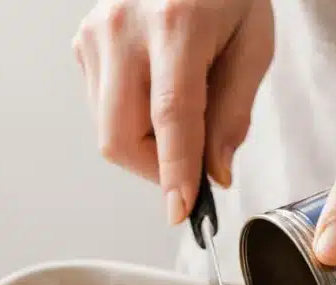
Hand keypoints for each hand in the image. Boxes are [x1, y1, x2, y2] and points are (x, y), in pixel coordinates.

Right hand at [73, 0, 273, 223]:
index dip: (175, 172)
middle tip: (189, 170)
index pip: (171, 115)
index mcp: (175, 23)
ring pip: (108, 130)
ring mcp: (95, 34)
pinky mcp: (82, 42)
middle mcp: (123, 27)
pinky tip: (153, 90)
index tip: (182, 210)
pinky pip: (101, 109)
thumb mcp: (253, 43)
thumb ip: (233, 112)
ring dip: (144, 147)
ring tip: (177, 116)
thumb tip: (214, 172)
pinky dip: (130, 120)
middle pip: (121, 136)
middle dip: (155, 171)